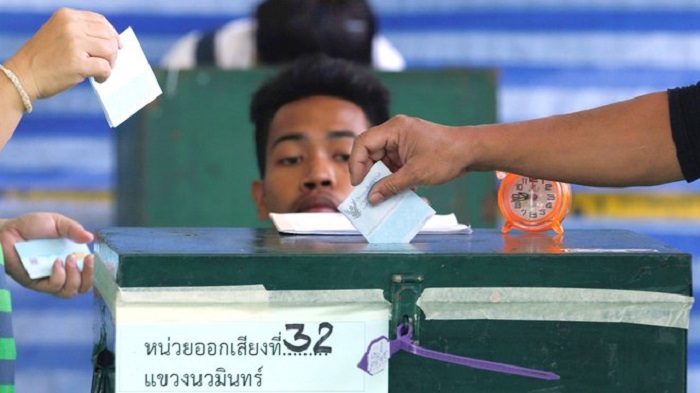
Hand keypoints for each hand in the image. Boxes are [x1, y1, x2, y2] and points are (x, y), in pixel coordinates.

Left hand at [0, 212, 94, 297]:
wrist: (7, 231)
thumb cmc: (31, 226)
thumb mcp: (57, 222)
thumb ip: (73, 229)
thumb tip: (90, 237)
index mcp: (73, 258)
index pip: (91, 273)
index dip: (100, 273)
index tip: (107, 265)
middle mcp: (63, 272)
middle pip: (84, 287)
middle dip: (90, 275)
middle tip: (87, 259)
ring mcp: (50, 279)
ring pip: (70, 291)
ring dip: (74, 276)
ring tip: (67, 258)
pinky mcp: (36, 284)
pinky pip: (54, 287)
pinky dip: (59, 275)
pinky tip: (56, 262)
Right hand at [4, 8, 120, 101]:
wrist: (22, 76)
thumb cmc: (42, 59)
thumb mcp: (58, 34)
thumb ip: (80, 33)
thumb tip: (112, 41)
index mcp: (67, 16)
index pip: (100, 21)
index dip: (112, 34)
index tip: (117, 46)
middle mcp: (71, 26)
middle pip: (108, 36)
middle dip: (112, 52)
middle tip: (107, 64)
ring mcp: (74, 43)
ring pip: (110, 50)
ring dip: (110, 64)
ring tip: (100, 72)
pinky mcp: (77, 62)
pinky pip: (105, 67)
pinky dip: (105, 75)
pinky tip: (97, 79)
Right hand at [349, 115, 470, 203]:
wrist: (471, 151)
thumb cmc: (446, 156)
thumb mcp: (416, 174)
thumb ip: (391, 186)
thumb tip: (372, 198)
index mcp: (394, 129)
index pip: (363, 143)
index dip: (357, 163)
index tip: (358, 183)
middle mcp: (395, 132)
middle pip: (370, 152)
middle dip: (368, 173)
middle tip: (367, 193)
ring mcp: (402, 141)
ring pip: (381, 160)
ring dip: (381, 178)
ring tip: (381, 196)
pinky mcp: (408, 151)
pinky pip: (393, 164)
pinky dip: (392, 178)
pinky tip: (395, 192)